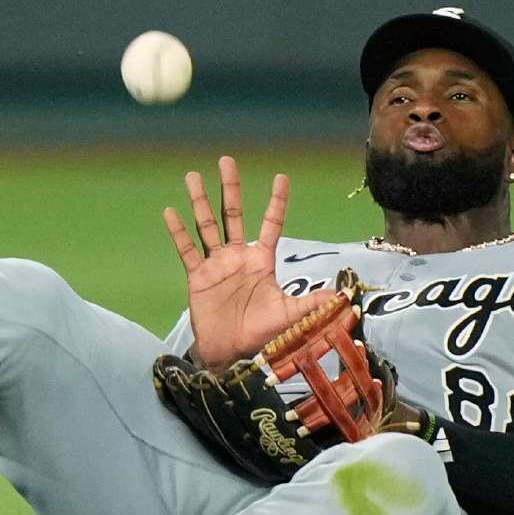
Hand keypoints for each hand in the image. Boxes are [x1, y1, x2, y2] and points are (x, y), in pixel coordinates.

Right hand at [163, 156, 332, 368]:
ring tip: (192, 176)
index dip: (276, 202)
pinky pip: (187, 250)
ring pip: (207, 225)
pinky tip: (170, 212)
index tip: (281, 177)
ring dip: (200, 201)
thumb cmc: (262, 334)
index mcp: (261, 260)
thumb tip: (343, 296)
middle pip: (233, 215)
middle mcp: (238, 256)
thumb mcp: (291, 316)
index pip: (271, 224)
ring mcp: (216, 264)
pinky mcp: (198, 276)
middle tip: (227, 160)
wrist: (232, 353)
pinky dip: (178, 232)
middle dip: (230, 188)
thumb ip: (313, 303)